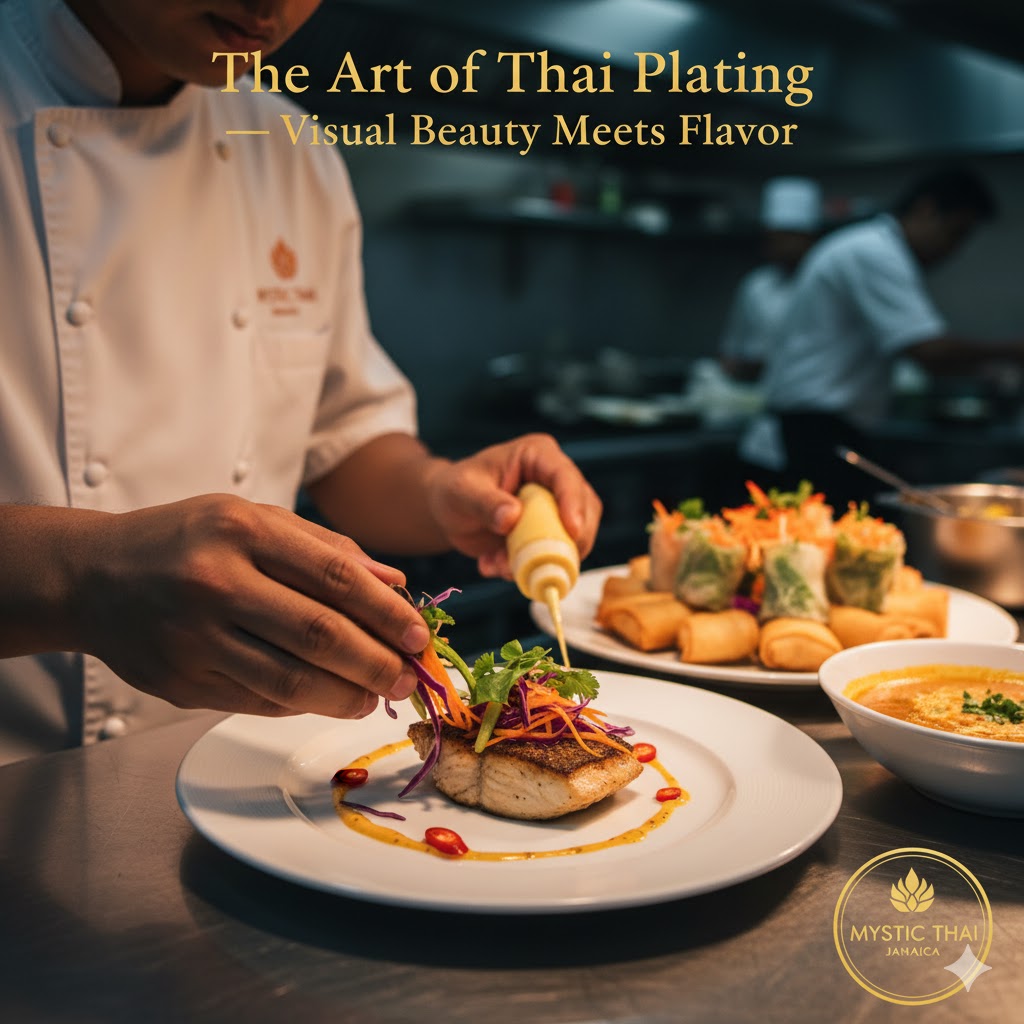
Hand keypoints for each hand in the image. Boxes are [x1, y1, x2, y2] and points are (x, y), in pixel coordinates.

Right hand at [76, 494, 429, 717]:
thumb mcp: (254, 518)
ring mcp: (194, 638)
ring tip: (373, 696)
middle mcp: (216, 582)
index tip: (418, 637)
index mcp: (242, 530)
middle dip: (376, 663)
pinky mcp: (181, 683)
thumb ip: (327, 549)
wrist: (93, 577)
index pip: (336, 576)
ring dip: (346, 696)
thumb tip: (395, 585)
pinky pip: (259, 702)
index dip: (386, 613)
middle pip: (319, 635)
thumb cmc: (188, 540)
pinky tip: (326, 697)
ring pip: (291, 681)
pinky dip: (303, 705)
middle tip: (406, 678)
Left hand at [424, 432, 601, 576]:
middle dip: (566, 542)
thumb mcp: (462, 492)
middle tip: (539, 563)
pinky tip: (493, 565)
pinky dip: (529, 569)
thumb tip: (512, 517)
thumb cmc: (454, 490)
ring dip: (543, 560)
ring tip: (498, 565)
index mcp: (537, 456)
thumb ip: (485, 502)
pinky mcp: (552, 535)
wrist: (450, 513)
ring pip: (575, 539)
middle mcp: (555, 480)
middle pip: (585, 511)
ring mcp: (558, 509)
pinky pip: (556, 557)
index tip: (572, 531)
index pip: (565, 476)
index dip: (573, 503)